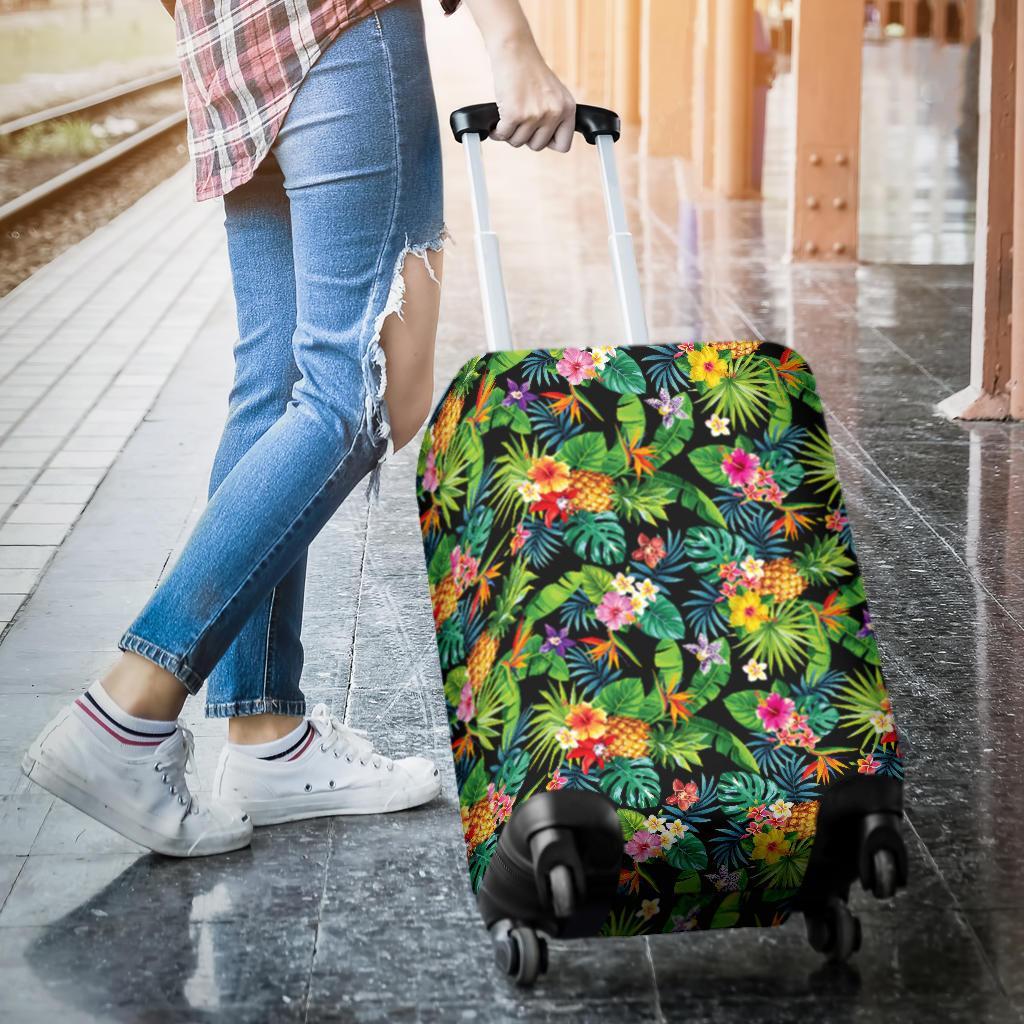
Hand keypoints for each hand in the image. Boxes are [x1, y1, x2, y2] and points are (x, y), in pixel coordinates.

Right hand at [487, 37, 575, 151]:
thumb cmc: (529, 70)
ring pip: (518, 142)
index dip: (547, 142)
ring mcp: (534, 114)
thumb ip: (555, 116)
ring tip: (508, 117)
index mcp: (567, 108)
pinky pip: (503, 135)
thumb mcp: (553, 93)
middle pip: (537, 146)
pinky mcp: (514, 114)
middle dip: (525, 137)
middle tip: (519, 122)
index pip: (563, 145)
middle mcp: (554, 112)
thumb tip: (546, 142)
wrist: (514, 49)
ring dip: (509, 133)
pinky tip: (497, 122)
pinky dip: (497, 131)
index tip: (537, 133)